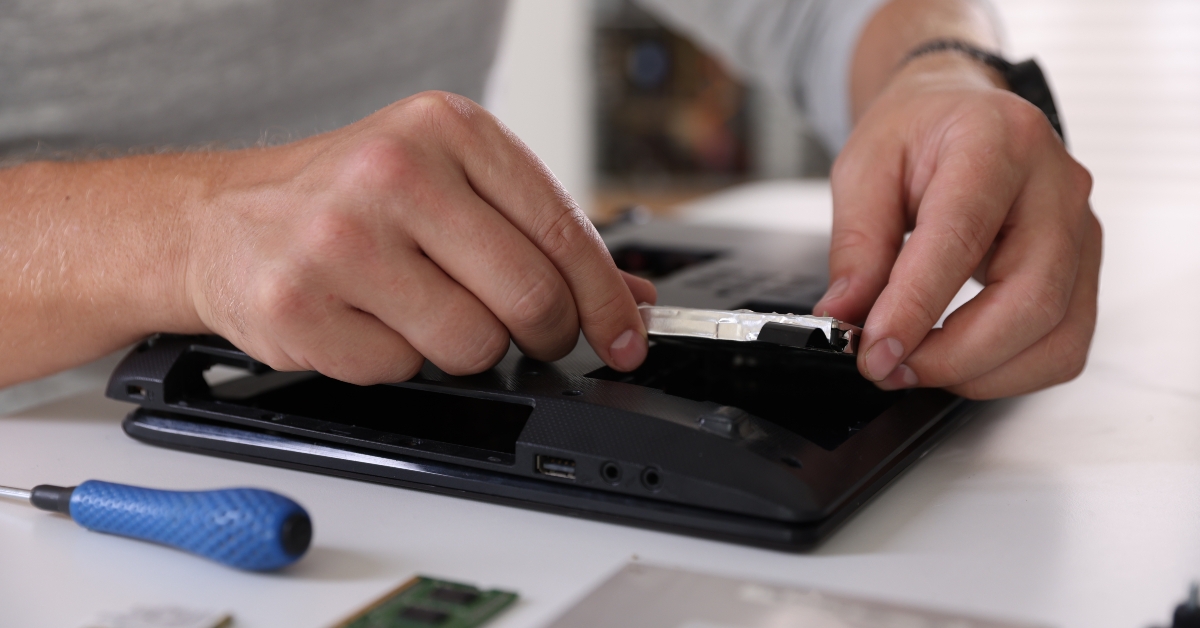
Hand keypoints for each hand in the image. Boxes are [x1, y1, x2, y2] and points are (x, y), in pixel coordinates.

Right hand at [185, 91, 655, 384]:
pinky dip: (395, 362)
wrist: (221, 220)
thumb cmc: (344, 198)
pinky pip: (400, 372)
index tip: (626, 336)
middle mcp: (394, 174)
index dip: (607, 300)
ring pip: (472, 346)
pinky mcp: (299, 306)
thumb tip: (626, 297)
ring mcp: (341, 241)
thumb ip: (538, 233)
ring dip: (459, 347)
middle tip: (527, 333)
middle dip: (543, 334)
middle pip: (529, 297)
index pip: (564, 232)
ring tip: (416, 308)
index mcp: (446, 130)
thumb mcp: (448, 183)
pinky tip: (364, 320)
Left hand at [812, 55, 1100, 398]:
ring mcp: (1080, 231)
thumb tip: (843, 317)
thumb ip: (855, 246)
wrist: (959, 113)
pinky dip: (1006, 372)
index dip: (916, 306)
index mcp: (997, 141)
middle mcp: (1056, 185)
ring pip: (1056, 336)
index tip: (875, 350)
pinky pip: (1062, 347)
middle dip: (953, 355)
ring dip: (980, 373)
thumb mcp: (862, 170)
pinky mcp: (1084, 271)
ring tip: (914, 365)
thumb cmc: (917, 132)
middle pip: (1031, 299)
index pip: (961, 238)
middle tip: (888, 368)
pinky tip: (955, 359)